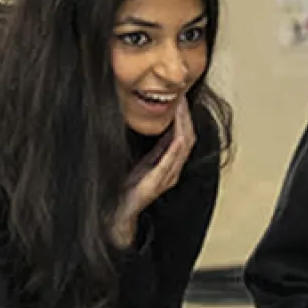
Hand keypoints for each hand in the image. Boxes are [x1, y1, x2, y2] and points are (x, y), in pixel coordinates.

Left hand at [111, 101, 195, 247]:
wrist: (119, 212)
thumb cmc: (128, 189)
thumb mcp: (143, 162)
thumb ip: (155, 148)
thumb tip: (159, 128)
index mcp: (168, 164)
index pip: (184, 135)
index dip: (184, 116)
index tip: (180, 97)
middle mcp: (172, 170)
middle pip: (188, 137)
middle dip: (186, 115)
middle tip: (183, 95)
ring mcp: (168, 176)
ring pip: (184, 144)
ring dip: (184, 122)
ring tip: (180, 105)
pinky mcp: (158, 180)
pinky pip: (173, 156)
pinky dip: (177, 139)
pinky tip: (177, 127)